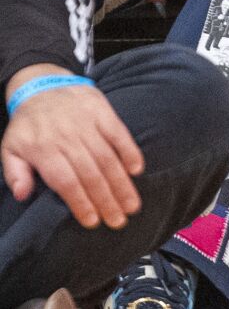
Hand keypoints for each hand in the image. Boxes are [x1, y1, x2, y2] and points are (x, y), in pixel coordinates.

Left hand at [2, 69, 143, 228]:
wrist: (43, 87)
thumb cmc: (28, 126)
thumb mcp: (10, 149)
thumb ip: (15, 174)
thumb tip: (22, 195)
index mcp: (43, 150)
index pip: (66, 182)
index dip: (81, 203)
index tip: (93, 221)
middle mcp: (67, 138)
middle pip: (91, 174)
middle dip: (107, 200)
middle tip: (119, 220)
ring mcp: (87, 124)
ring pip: (108, 158)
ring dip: (122, 183)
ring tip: (131, 204)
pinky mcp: (103, 112)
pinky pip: (119, 134)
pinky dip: (129, 151)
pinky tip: (137, 170)